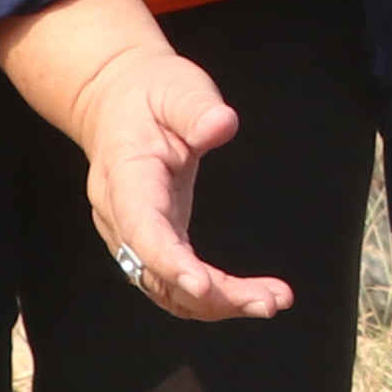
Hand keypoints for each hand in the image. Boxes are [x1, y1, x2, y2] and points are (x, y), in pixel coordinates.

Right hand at [77, 33, 281, 317]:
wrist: (118, 103)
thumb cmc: (151, 93)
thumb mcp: (176, 87)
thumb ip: (196, 108)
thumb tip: (222, 125)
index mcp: (125, 177)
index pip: (143, 229)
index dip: (170, 262)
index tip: (204, 286)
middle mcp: (121, 216)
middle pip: (157, 273)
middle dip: (212, 296)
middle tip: (268, 302)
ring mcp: (133, 235)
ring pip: (168, 289)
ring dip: (218, 304)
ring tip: (273, 301)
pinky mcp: (153, 242)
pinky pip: (176, 283)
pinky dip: (213, 297)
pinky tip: (253, 297)